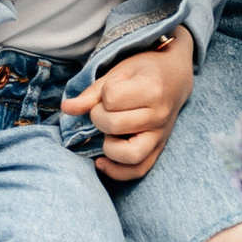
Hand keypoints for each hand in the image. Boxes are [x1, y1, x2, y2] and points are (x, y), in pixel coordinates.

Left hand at [69, 27, 194, 183]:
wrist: (175, 76)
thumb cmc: (144, 70)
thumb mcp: (120, 71)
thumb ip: (93, 92)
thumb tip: (66, 108)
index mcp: (152, 88)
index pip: (112, 98)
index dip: (103, 94)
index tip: (111, 88)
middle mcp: (159, 114)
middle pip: (115, 125)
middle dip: (99, 117)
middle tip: (103, 109)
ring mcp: (160, 135)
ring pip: (129, 155)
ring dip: (109, 146)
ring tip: (108, 132)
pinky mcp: (159, 149)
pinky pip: (138, 170)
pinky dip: (117, 171)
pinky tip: (102, 161)